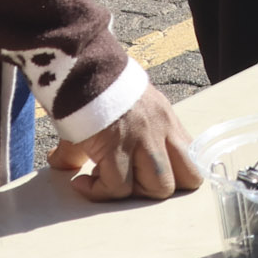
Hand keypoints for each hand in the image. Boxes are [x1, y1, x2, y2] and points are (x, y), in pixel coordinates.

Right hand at [48, 83, 199, 200]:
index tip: (143, 177)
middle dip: (156, 191)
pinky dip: (98, 191)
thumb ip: (108, 139)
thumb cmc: (96, 86)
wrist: (80, 64)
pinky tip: (81, 183)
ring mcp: (143, 138)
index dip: (172, 177)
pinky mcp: (116, 146)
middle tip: (129, 184)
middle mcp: (162, 129)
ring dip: (131, 194)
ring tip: (105, 182)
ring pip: (159, 188)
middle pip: (188, 179)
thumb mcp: (116, 109)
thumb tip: (64, 163)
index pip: (193, 159)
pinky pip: (118, 186)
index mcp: (167, 121)